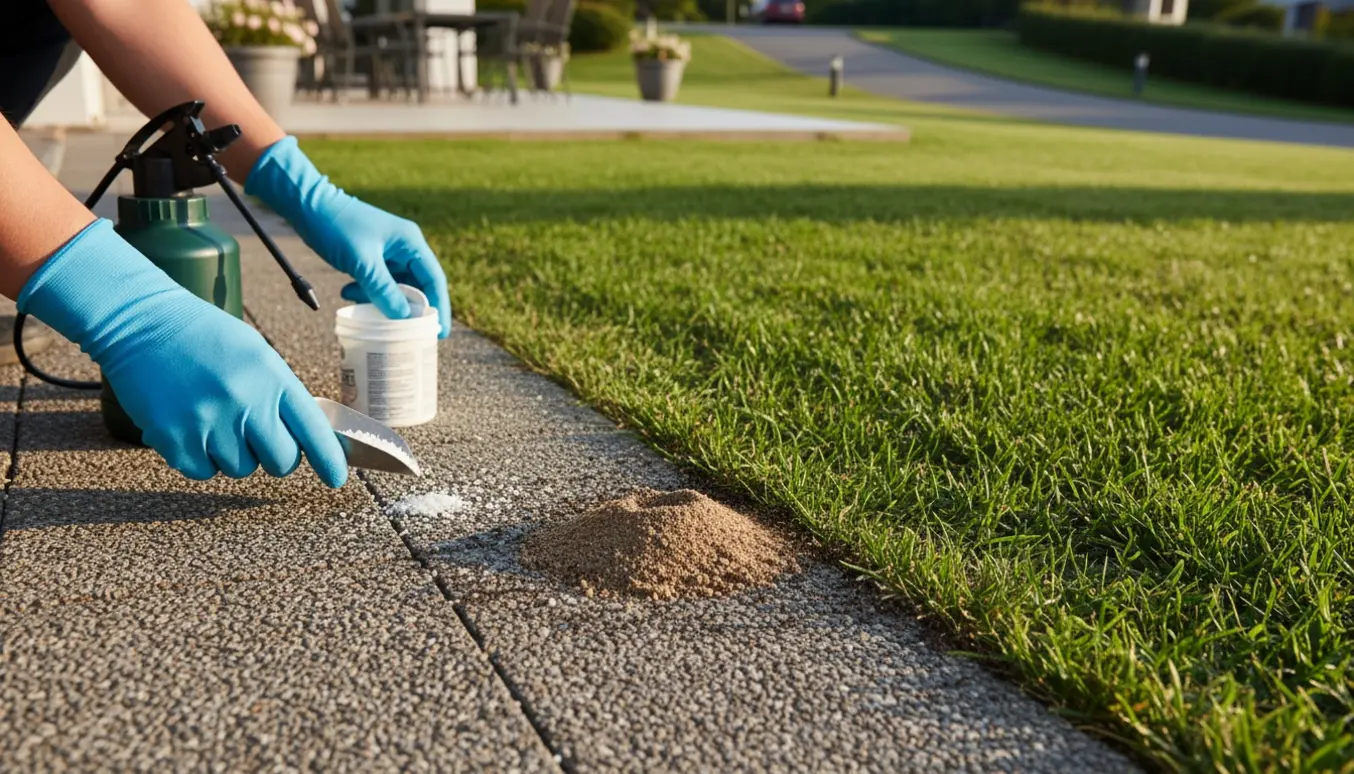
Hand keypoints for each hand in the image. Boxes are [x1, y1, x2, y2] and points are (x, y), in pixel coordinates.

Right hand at [19, 219, 347, 486]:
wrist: (141, 322)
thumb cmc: (204, 336)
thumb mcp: (257, 354)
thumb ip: (281, 393)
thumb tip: (307, 437)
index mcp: (272, 377)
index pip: (313, 430)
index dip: (329, 459)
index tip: (337, 478)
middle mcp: (245, 402)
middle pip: (281, 461)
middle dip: (277, 456)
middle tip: (261, 438)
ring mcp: (209, 422)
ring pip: (241, 468)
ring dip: (234, 454)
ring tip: (216, 418)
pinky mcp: (174, 438)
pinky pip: (202, 471)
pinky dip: (201, 458)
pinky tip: (192, 427)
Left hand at [245, 137, 451, 337]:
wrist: (306, 204)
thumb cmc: (337, 227)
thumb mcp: (362, 263)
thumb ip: (384, 291)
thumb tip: (404, 318)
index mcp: (410, 243)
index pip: (434, 279)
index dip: (439, 307)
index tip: (440, 332)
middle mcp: (404, 247)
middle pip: (417, 286)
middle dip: (409, 309)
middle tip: (405, 333)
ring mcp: (387, 252)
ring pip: (395, 287)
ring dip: (383, 301)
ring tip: (367, 311)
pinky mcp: (371, 256)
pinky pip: (378, 282)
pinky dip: (367, 292)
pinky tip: (348, 293)